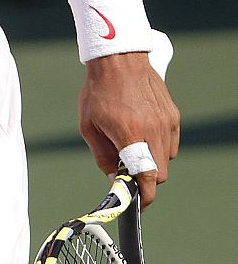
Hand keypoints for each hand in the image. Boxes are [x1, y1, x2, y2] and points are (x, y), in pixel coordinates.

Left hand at [79, 51, 180, 206]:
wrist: (118, 60)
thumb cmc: (98, 92)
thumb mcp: (89, 126)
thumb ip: (102, 156)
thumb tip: (114, 179)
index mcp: (130, 134)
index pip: (147, 177)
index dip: (145, 196)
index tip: (138, 203)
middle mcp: (153, 130)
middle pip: (160, 173)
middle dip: (146, 179)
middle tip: (129, 173)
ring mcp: (166, 123)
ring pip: (167, 159)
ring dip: (152, 161)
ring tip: (133, 146)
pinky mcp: (173, 115)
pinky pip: (171, 142)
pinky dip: (160, 146)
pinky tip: (143, 133)